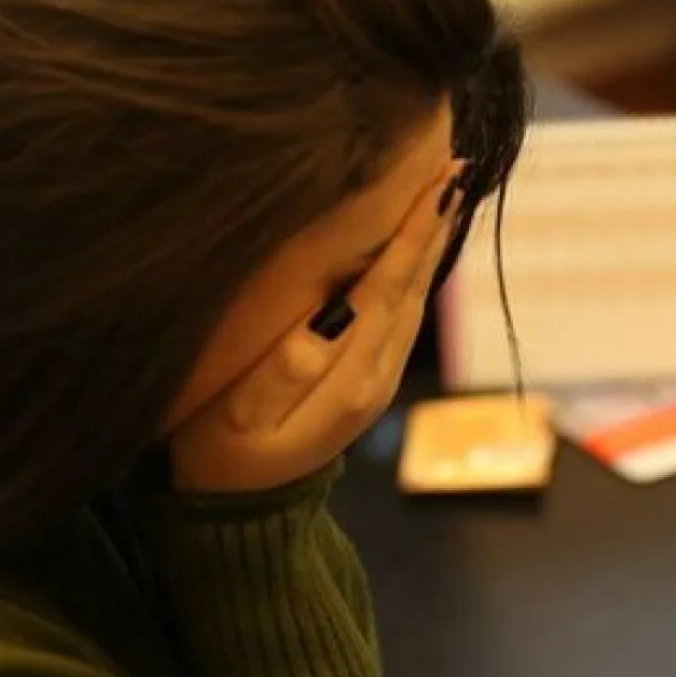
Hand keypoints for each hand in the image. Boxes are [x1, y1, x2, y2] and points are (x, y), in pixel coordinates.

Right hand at [167, 163, 463, 492]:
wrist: (242, 510)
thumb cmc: (222, 453)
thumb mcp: (236, 418)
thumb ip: (281, 372)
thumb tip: (326, 318)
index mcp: (348, 378)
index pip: (387, 289)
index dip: (411, 235)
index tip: (437, 182)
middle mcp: (377, 376)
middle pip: (412, 287)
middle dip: (432, 226)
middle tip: (454, 165)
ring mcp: (378, 379)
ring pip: (414, 300)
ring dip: (430, 246)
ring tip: (444, 193)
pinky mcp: (370, 379)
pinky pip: (403, 313)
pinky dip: (414, 272)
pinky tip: (415, 246)